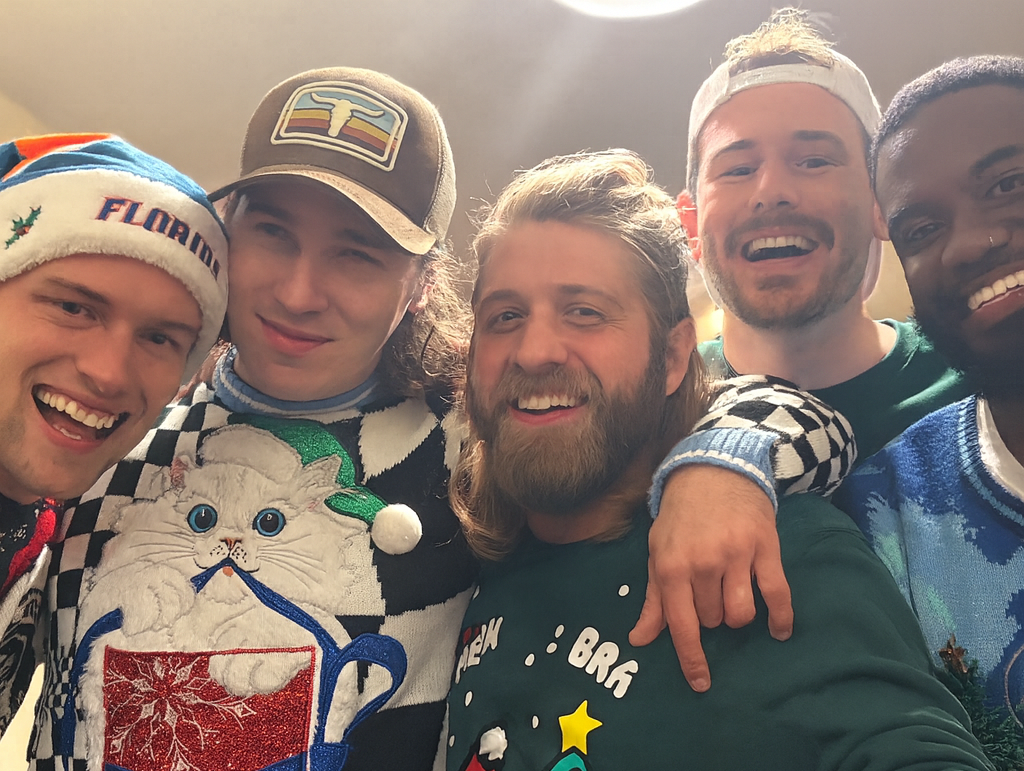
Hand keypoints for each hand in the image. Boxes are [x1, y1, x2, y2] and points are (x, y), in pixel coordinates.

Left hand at [629, 465, 791, 691]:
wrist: (713, 470)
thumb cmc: (681, 518)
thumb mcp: (658, 554)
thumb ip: (654, 599)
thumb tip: (639, 639)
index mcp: (671, 566)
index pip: (680, 624)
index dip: (691, 658)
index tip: (701, 684)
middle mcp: (703, 563)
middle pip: (712, 620)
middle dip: (710, 616)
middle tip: (707, 591)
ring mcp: (736, 555)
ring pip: (742, 613)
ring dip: (737, 615)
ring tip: (732, 597)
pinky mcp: (765, 547)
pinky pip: (777, 593)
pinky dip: (780, 618)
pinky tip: (779, 630)